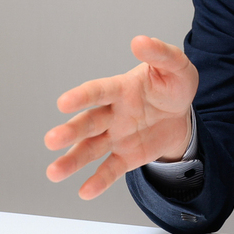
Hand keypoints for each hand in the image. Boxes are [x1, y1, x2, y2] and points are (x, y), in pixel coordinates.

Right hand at [44, 36, 198, 199]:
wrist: (182, 114)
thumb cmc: (173, 84)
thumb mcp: (176, 66)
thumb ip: (160, 54)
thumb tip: (139, 41)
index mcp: (121, 89)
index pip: (98, 92)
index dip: (81, 96)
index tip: (63, 103)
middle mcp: (112, 114)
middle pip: (88, 123)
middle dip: (69, 132)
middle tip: (51, 140)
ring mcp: (116, 136)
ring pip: (90, 149)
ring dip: (72, 160)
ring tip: (54, 173)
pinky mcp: (126, 157)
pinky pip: (110, 169)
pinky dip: (98, 181)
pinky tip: (85, 191)